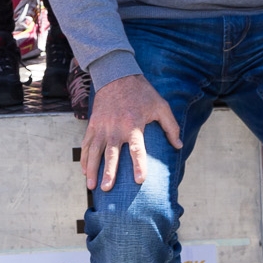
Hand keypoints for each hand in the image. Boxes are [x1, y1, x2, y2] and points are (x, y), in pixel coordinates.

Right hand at [82, 74, 182, 191]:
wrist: (116, 74)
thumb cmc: (141, 92)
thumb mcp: (160, 106)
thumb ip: (171, 126)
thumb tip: (178, 146)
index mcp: (133, 125)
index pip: (137, 149)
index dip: (139, 164)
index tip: (139, 179)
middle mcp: (116, 128)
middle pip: (111, 154)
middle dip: (108, 172)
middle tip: (106, 188)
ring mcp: (102, 126)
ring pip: (94, 151)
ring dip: (92, 169)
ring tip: (91, 185)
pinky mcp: (93, 124)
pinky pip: (86, 143)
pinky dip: (84, 157)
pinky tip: (84, 170)